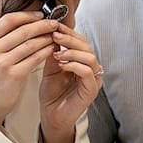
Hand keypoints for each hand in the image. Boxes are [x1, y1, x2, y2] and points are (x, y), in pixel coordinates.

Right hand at [0, 12, 58, 125]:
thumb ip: (1, 39)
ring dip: (46, 38)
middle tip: (54, 24)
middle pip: (22, 30)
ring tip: (55, 36)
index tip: (40, 15)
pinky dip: (45, 51)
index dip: (27, 15)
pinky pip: (35, 58)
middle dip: (42, 25)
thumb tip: (25, 23)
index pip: (8, 20)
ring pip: (31, 43)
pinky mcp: (14, 75)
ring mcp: (2, 63)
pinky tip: (51, 49)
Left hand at [39, 23, 102, 142]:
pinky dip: (74, 65)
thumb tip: (50, 33)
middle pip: (87, 46)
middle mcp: (90, 69)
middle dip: (70, 39)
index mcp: (82, 61)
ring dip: (72, 52)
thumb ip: (53, 52)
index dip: (68, 32)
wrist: (51, 116)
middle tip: (55, 35)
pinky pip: (87, 73)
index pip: (80, 41)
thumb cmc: (51, 94)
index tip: (54, 26)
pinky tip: (62, 64)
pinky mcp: (91, 90)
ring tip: (57, 52)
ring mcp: (93, 79)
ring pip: (90, 57)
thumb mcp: (50, 68)